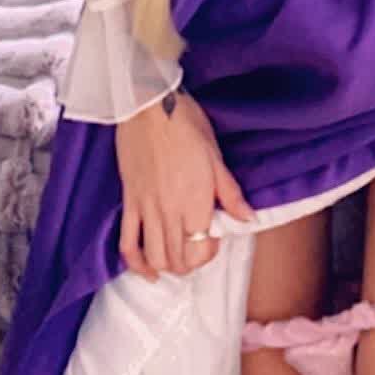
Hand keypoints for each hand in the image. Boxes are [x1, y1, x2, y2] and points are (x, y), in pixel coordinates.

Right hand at [115, 89, 256, 281]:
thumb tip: (248, 218)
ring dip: (166, 266)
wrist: (148, 105)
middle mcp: (169, 211)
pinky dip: (135, 263)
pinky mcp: (129, 201)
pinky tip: (147, 269)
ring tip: (176, 260)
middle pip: (178, 260)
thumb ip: (230, 193)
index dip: (210, 252)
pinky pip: (126, 242)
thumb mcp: (215, 156)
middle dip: (190, 265)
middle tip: (197, 250)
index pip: (201, 250)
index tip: (214, 237)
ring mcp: (146, 208)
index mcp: (195, 201)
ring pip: (154, 256)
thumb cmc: (186, 124)